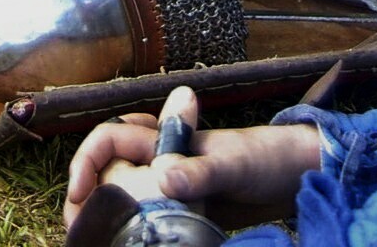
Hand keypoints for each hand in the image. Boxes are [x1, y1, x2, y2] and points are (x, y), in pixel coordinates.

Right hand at [65, 90, 322, 228]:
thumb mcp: (233, 164)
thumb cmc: (265, 159)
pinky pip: (147, 217)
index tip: (79, 196)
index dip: (87, 163)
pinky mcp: (184, 213)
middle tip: (78, 230)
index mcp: (163, 138)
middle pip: (107, 169)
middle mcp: (160, 159)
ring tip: (95, 240)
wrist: (298, 177)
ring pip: (124, 195)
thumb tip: (162, 179)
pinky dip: (132, 229)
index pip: (109, 139)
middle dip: (86, 195)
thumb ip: (199, 170)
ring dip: (106, 214)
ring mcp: (171, 187)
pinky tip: (129, 242)